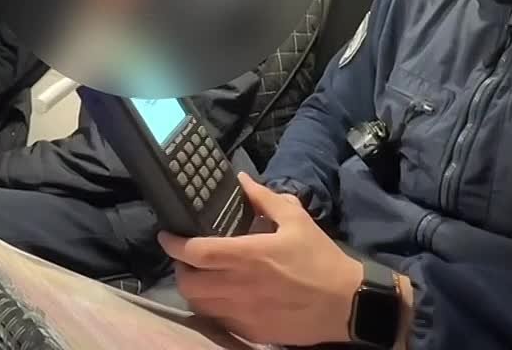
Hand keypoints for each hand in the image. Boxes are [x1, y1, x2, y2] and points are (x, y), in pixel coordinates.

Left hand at [158, 173, 363, 346]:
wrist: (345, 304)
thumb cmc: (320, 259)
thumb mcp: (296, 220)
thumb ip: (264, 199)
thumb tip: (241, 180)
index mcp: (248, 256)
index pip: (197, 251)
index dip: (174, 244)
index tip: (166, 235)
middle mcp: (239, 287)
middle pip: (188, 283)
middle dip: (180, 269)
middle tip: (187, 257)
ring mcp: (243, 313)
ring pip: (199, 304)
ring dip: (194, 289)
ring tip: (201, 276)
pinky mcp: (251, 331)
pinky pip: (217, 321)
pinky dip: (211, 308)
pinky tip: (221, 296)